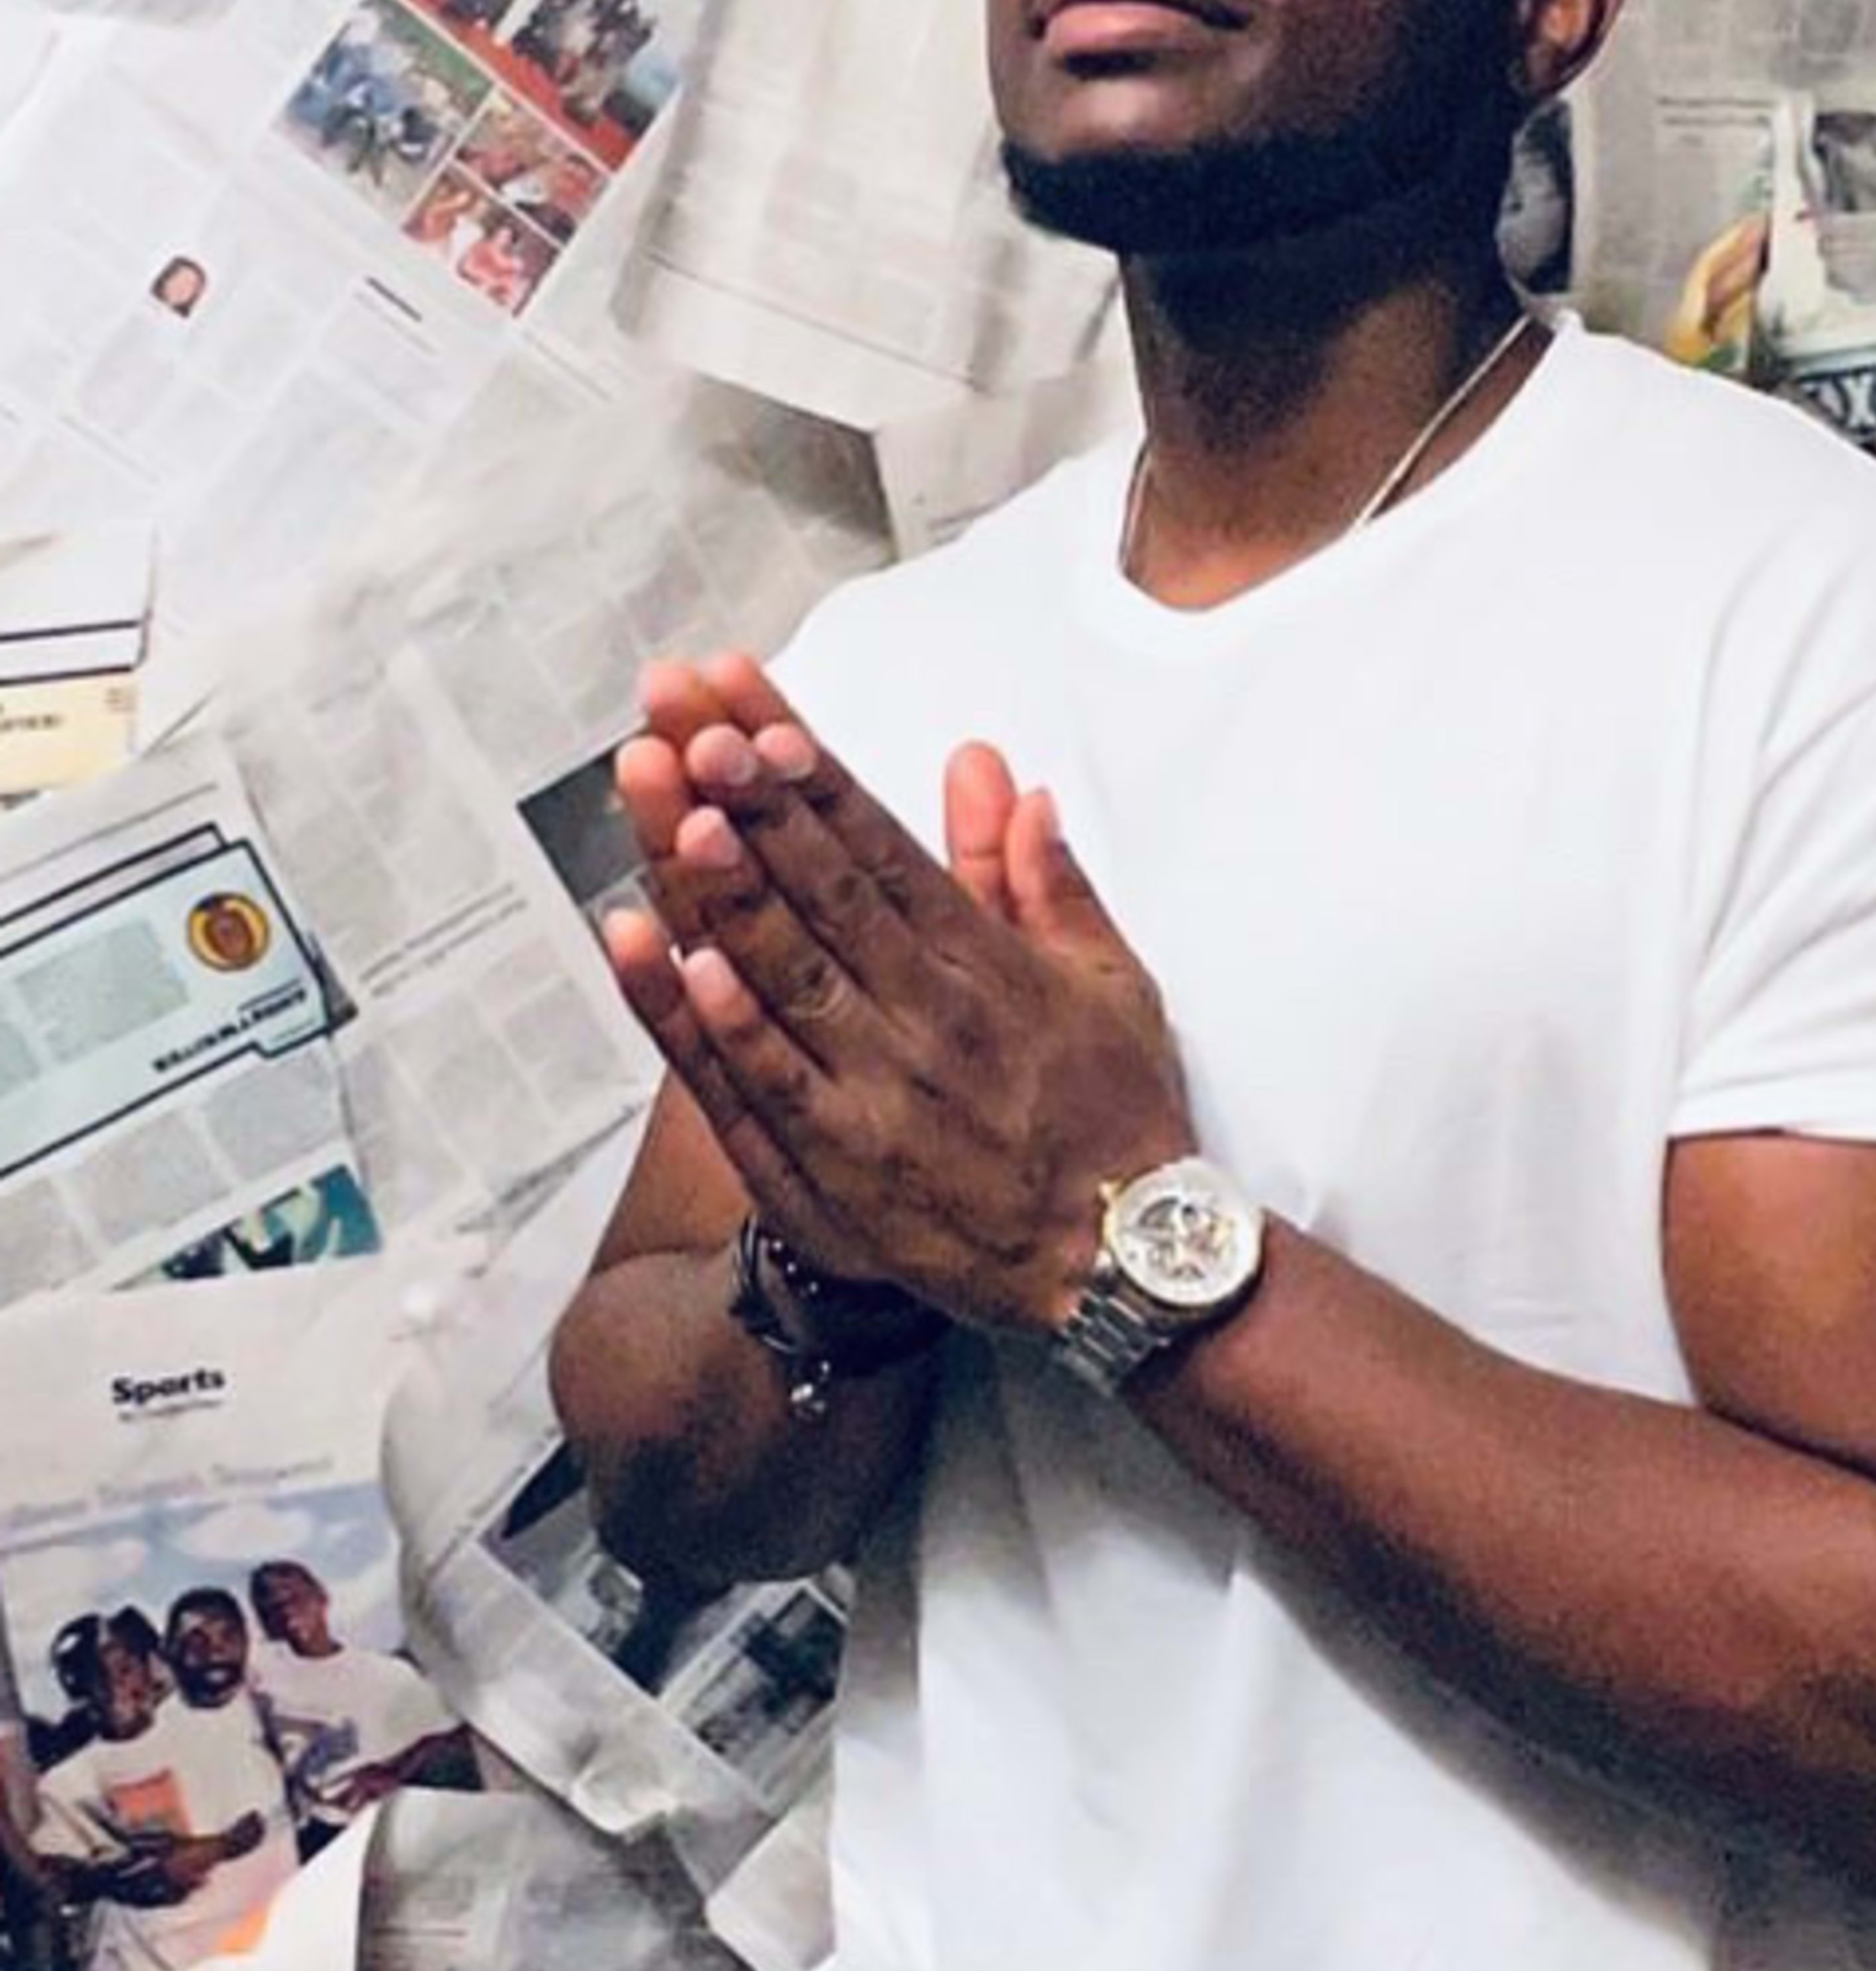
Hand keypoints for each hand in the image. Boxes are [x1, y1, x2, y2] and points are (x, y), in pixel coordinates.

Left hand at [606, 656, 1190, 1334]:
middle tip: (677, 711)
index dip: (806, 767)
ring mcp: (877, 1093)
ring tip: (661, 796)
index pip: (879, 843)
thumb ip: (1042, 875)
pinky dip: (713, 1020)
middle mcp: (928, 1016)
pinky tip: (666, 952)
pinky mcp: (838, 1168)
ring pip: (782, 969)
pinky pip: (762, 1083)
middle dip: (743, 791)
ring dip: (717, 879)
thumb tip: (998, 774)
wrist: (1118, 1271)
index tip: (745, 699)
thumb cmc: (1115, 1115)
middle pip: (820, 885)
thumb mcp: (1107, 980)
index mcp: (989, 964)